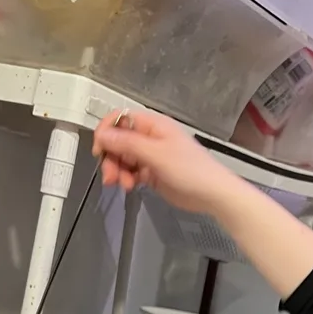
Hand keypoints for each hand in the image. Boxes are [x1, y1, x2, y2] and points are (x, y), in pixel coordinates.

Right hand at [93, 109, 248, 214]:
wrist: (212, 194)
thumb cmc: (193, 171)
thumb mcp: (156, 154)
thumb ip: (128, 143)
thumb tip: (104, 134)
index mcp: (154, 125)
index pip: (121, 119)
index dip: (107, 131)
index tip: (100, 148)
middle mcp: (151, 137)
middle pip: (118, 141)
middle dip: (111, 157)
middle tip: (110, 173)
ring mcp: (152, 155)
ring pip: (123, 158)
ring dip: (117, 170)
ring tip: (123, 184)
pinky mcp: (152, 172)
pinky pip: (131, 171)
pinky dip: (126, 178)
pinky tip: (130, 186)